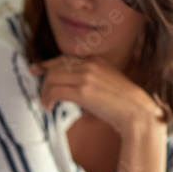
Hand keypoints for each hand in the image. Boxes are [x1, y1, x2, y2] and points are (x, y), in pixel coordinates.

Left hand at [30, 55, 163, 130]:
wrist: (137, 112)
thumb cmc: (123, 105)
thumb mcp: (106, 85)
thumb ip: (90, 80)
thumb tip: (72, 88)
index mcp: (95, 60)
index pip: (64, 58)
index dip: (47, 64)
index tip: (36, 69)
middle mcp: (89, 64)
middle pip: (54, 68)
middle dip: (44, 82)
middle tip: (42, 97)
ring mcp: (86, 76)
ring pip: (51, 78)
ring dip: (44, 93)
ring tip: (46, 105)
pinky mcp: (83, 91)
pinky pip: (55, 90)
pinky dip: (48, 99)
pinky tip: (49, 108)